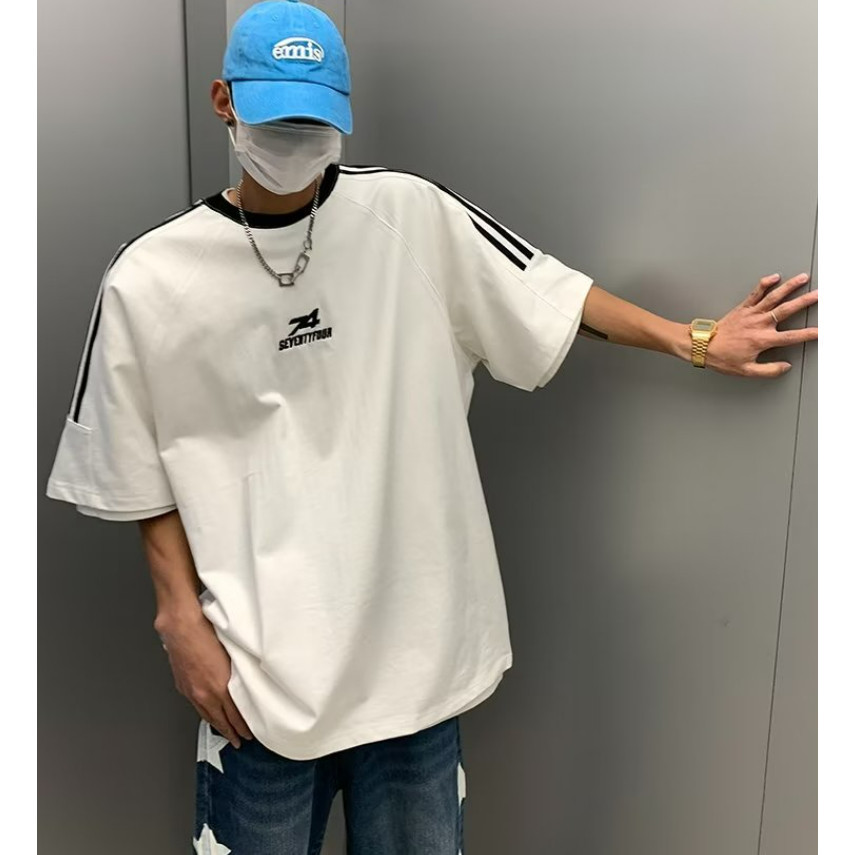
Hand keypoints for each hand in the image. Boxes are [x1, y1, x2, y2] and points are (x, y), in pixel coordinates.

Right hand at [156, 611, 253, 747]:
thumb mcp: (231, 654)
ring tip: (227, 734)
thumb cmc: (206, 632)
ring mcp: (192, 691)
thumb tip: (248, 680)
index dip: (243, 726)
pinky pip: (197, 707)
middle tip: (240, 741)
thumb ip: (239, 671)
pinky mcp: (183, 686)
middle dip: (232, 732)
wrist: (181, 626)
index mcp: (219, 686)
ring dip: (218, 726)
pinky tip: (209, 716)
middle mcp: (204, 693)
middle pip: (221, 720)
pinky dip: (206, 715)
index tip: (250, 733)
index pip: (235, 715)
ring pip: (207, 716)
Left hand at [702, 272, 817, 376]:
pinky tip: (775, 277)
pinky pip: (755, 293)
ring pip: (774, 297)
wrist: (702, 346)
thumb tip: (785, 367)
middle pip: (787, 310)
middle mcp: (759, 324)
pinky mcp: (742, 308)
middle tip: (819, 294)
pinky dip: (765, 284)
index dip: (807, 334)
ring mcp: (751, 314)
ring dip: (790, 286)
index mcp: (763, 340)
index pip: (791, 337)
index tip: (820, 331)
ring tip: (803, 278)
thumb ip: (769, 370)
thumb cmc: (722, 358)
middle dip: (805, 301)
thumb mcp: (746, 371)